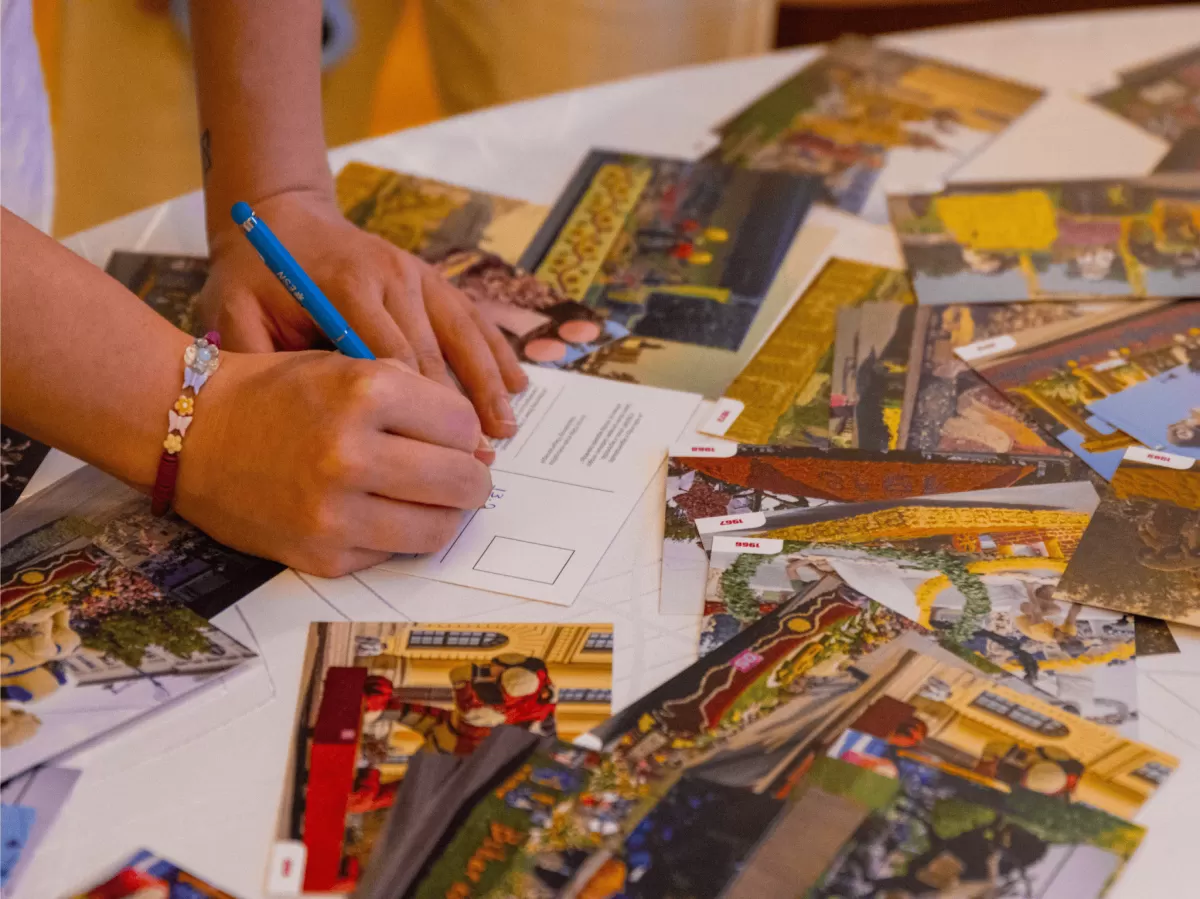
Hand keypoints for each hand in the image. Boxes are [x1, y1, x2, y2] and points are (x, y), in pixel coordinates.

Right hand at [175, 349, 494, 576]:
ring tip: (430, 498)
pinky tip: (380, 513)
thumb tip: (480, 447)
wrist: (190, 433)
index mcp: (365, 393)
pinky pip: (393, 553)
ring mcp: (334, 512)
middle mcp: (351, 453)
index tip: (454, 436)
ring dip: (446, 514)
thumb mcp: (349, 368)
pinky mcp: (321, 555)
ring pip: (439, 528)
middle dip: (471, 479)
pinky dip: (398, 535)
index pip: (463, 425)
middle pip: (463, 481)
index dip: (465, 432)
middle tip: (462, 476)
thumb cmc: (276, 393)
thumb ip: (417, 400)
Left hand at [199, 188, 527, 437]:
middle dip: (455, 412)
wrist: (280, 218)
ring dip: (486, 385)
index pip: (390, 359)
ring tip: (505, 430)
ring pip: (461, 337)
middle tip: (473, 464)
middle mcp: (390, 277)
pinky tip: (517, 385)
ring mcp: (415, 274)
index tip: (429, 457)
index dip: (414, 411)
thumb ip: (259, 362)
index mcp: (346, 288)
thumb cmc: (253, 278)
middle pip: (433, 355)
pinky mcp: (429, 277)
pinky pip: (470, 317)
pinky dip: (495, 352)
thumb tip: (289, 422)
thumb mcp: (234, 314)